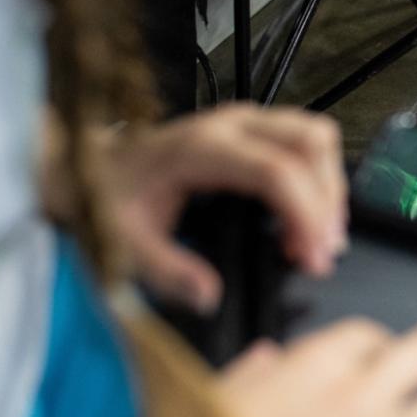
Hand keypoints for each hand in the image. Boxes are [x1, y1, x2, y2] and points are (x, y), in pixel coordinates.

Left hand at [109, 104, 348, 312]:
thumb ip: (168, 271)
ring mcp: (244, 121)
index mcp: (201, 148)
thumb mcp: (127, 243)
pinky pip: (304, 142)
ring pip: (316, 136)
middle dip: (329, 200)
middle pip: (311, 143)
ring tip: (316, 237)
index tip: (314, 256)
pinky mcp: (251, 129)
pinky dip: (317, 179)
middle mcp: (229, 125)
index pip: (277, 171)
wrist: (87, 165)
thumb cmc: (109, 197)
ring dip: (328, 187)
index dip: (305, 214)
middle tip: (322, 251)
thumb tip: (210, 295)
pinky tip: (303, 218)